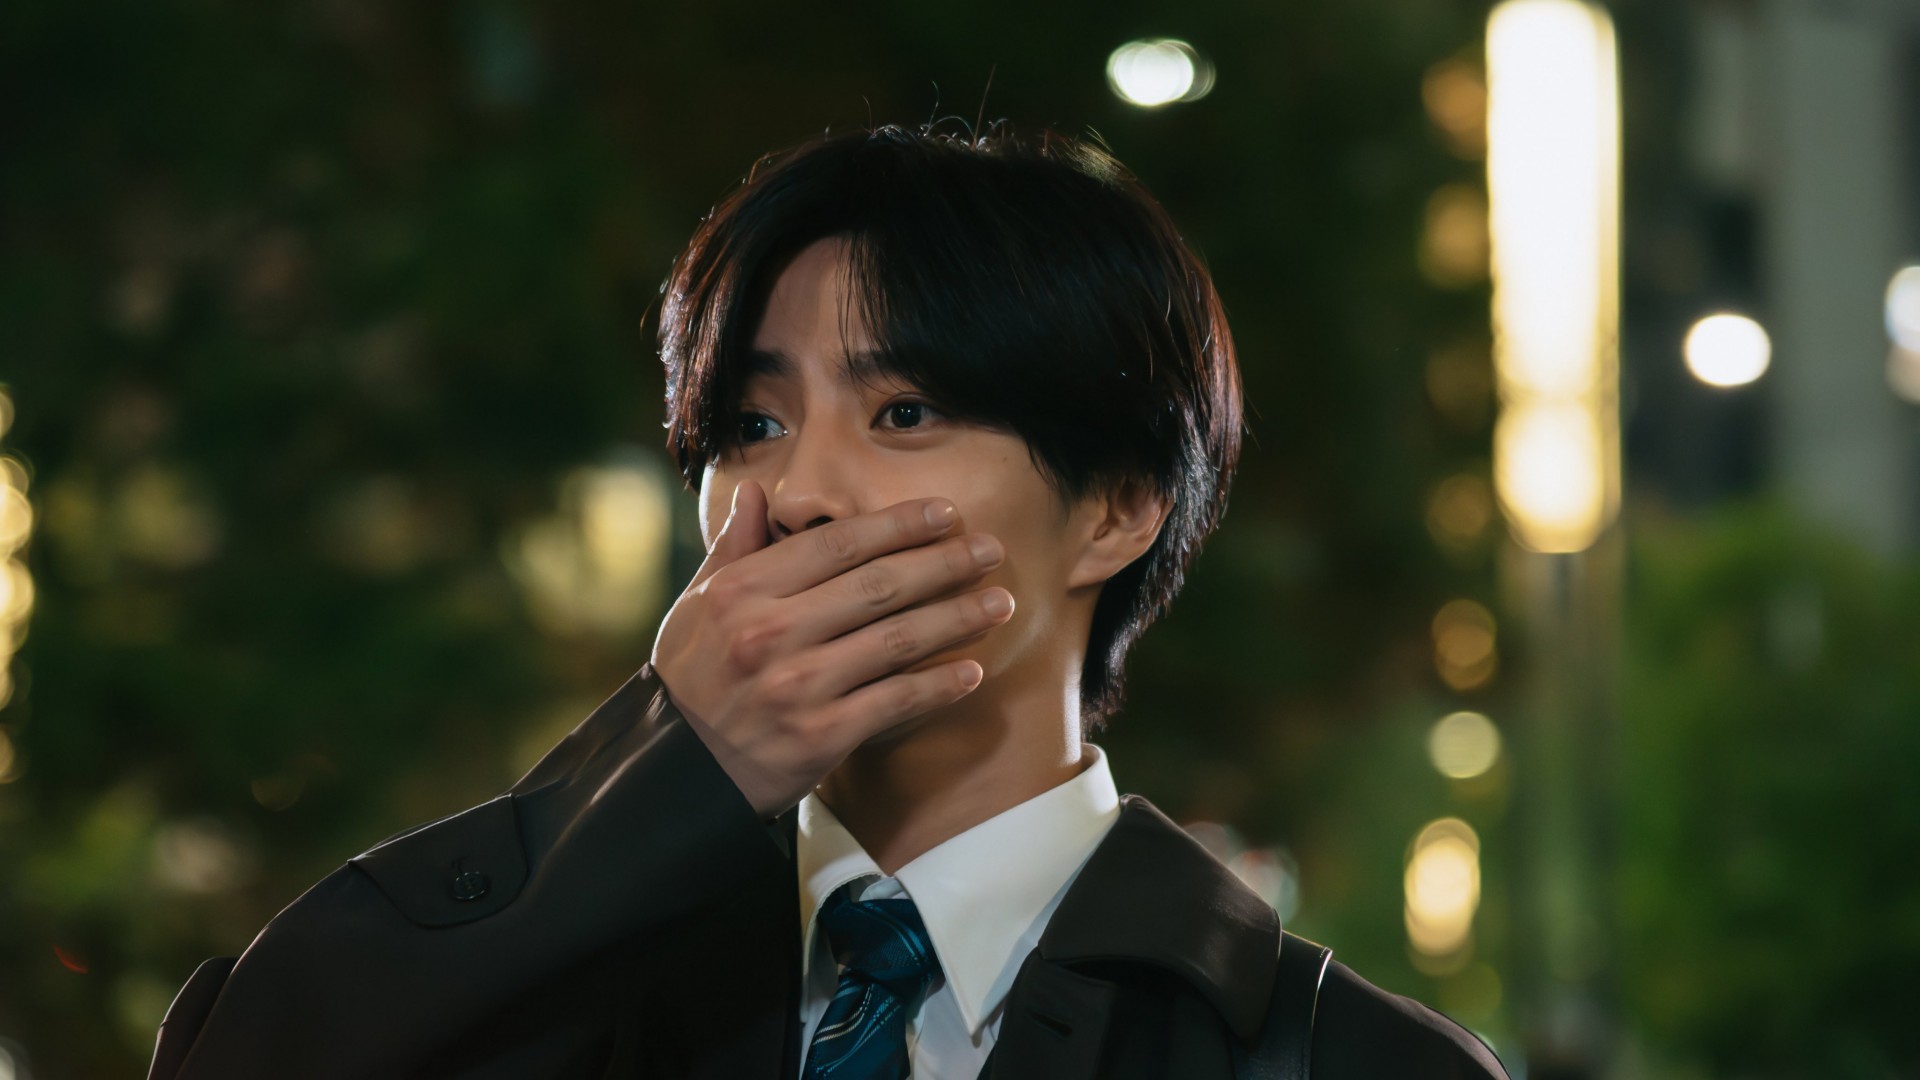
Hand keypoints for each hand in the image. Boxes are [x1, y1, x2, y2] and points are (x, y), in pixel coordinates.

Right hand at [649, 480, 1014, 817]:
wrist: (678, 771)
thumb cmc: (693, 679)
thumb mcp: (698, 604)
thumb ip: (735, 548)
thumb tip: (761, 496)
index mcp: (744, 590)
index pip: (839, 545)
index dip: (900, 525)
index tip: (946, 513)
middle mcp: (770, 632)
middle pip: (878, 586)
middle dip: (945, 564)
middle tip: (992, 550)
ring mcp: (797, 685)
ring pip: (896, 640)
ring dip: (958, 619)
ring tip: (1000, 603)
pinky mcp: (819, 735)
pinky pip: (894, 701)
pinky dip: (938, 685)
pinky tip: (972, 671)